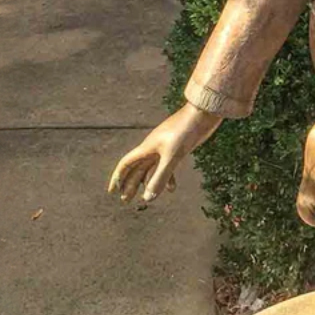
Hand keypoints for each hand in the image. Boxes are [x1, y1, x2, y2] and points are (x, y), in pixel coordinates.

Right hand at [108, 104, 222, 202]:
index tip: (111, 191)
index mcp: (147, 148)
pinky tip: (171, 189)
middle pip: (137, 169)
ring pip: (151, 169)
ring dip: (147, 183)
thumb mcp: (172, 156)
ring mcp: (165, 149)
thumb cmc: (185, 131)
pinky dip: (167, 178)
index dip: (118, 178)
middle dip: (130, 185)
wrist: (203, 113)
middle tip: (125, 200)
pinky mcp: (177, 149)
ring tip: (145, 199)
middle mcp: (153, 149)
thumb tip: (147, 199)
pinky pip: (167, 166)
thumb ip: (160, 177)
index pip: (126, 164)